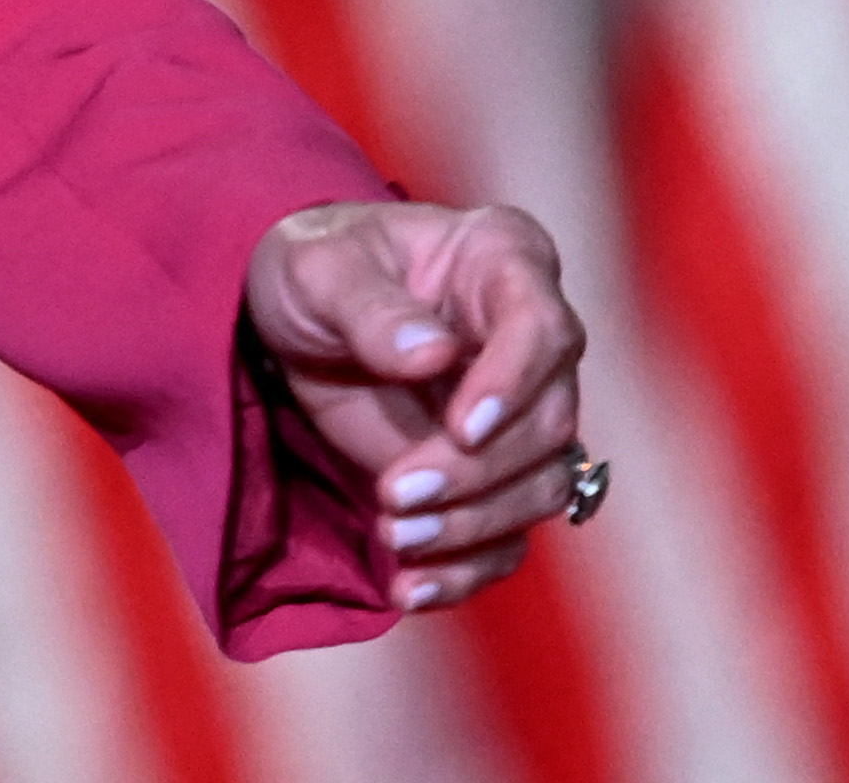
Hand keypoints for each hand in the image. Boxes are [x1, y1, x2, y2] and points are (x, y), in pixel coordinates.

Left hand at [241, 199, 587, 611]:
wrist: (299, 315)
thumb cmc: (315, 267)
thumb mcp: (316, 268)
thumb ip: (369, 309)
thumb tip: (431, 356)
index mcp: (505, 262)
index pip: (542, 328)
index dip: (512, 383)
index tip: (462, 427)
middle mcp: (533, 341)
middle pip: (549, 423)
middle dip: (476, 471)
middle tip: (395, 495)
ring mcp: (519, 414)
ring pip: (540, 487)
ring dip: (472, 525)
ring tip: (394, 536)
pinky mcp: (491, 475)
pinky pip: (506, 536)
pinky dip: (464, 570)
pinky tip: (410, 587)